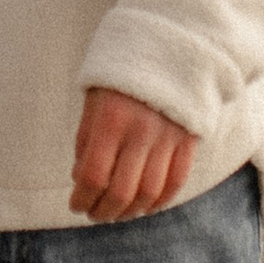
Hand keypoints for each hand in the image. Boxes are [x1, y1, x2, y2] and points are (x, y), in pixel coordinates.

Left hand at [70, 88, 198, 226]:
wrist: (167, 47)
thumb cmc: (120, 76)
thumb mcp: (93, 100)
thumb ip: (86, 141)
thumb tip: (80, 180)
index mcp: (111, 120)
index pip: (93, 176)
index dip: (81, 199)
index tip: (75, 205)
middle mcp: (141, 132)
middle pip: (122, 191)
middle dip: (104, 211)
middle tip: (94, 215)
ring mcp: (168, 138)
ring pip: (150, 192)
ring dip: (131, 211)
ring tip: (118, 213)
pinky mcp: (188, 140)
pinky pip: (175, 182)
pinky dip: (159, 202)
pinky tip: (145, 206)